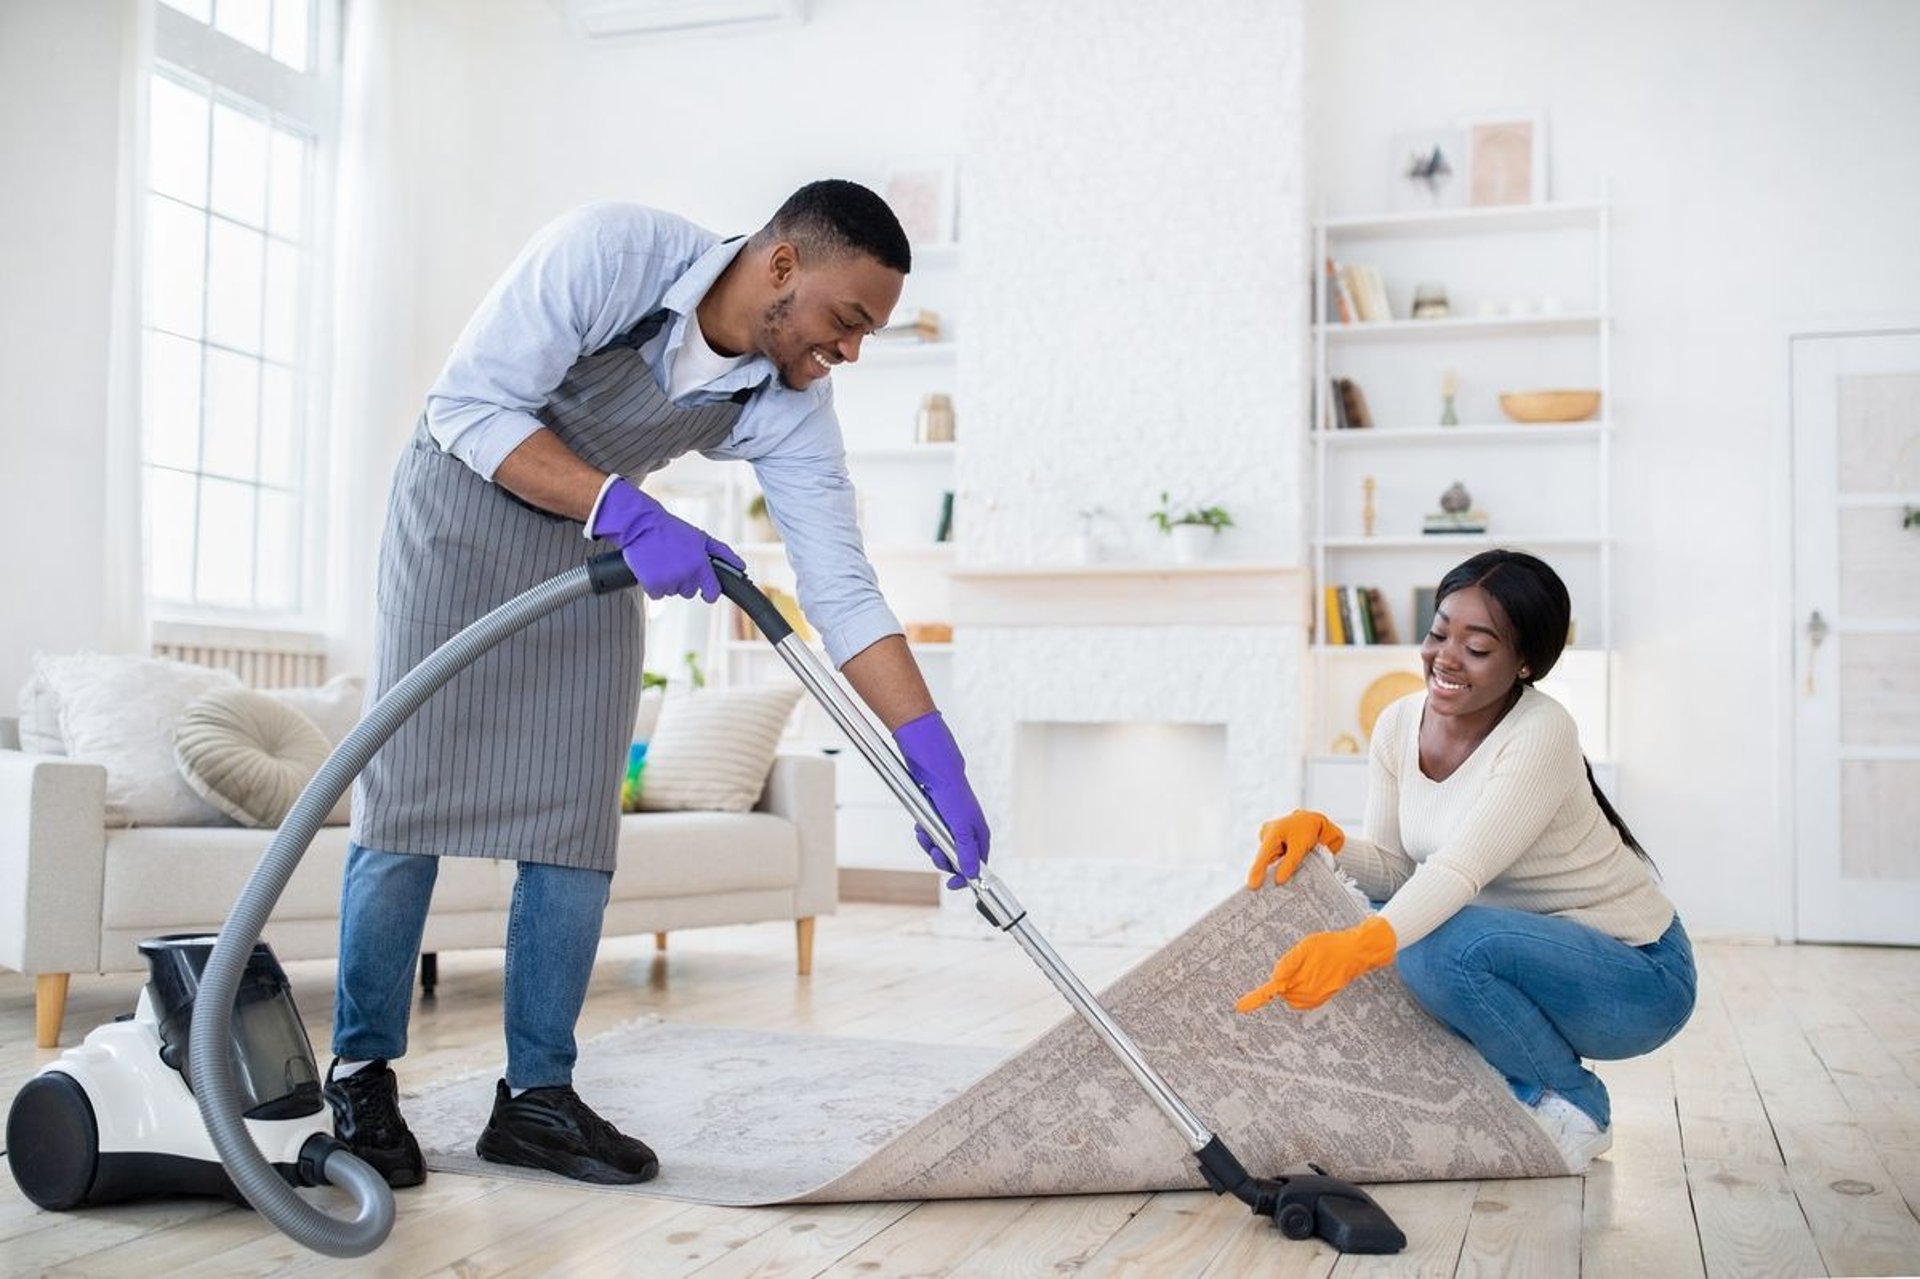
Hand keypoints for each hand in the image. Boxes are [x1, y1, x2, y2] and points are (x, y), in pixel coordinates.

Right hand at [590, 477, 743, 602]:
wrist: (641, 525)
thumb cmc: (672, 530)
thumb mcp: (701, 538)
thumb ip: (723, 553)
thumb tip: (742, 566)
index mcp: (701, 565)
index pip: (712, 593)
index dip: (709, 591)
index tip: (705, 589)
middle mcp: (686, 576)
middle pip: (689, 592)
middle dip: (684, 580)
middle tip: (675, 561)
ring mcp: (669, 582)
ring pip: (672, 592)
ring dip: (668, 581)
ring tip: (663, 562)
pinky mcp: (652, 585)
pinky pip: (657, 594)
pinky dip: (653, 585)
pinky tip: (652, 568)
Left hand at [892, 710, 989, 887]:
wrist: (934, 771)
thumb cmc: (952, 794)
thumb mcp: (961, 827)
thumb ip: (966, 852)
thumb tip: (972, 874)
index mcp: (979, 835)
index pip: (978, 865)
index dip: (965, 876)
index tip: (952, 883)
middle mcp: (967, 832)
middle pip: (955, 859)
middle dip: (941, 857)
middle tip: (934, 850)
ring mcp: (952, 826)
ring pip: (940, 848)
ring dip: (929, 844)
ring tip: (925, 832)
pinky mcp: (939, 820)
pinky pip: (930, 836)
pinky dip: (924, 834)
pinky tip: (921, 825)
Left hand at [1234, 916, 1395, 1012]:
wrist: (1354, 954)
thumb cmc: (1330, 946)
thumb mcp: (1307, 947)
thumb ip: (1289, 963)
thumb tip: (1275, 978)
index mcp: (1300, 981)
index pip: (1272, 990)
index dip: (1255, 998)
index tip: (1240, 1007)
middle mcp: (1306, 994)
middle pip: (1281, 990)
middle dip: (1284, 979)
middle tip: (1301, 962)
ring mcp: (1313, 999)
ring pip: (1290, 994)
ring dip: (1292, 983)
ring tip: (1310, 966)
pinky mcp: (1319, 1000)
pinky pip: (1301, 998)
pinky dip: (1300, 988)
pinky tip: (1312, 974)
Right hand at [1244, 809, 1344, 889]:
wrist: (1315, 821)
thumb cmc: (1308, 830)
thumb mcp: (1301, 847)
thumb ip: (1289, 864)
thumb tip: (1278, 881)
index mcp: (1272, 833)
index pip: (1263, 856)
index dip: (1258, 871)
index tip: (1253, 886)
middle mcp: (1267, 835)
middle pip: (1264, 858)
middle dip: (1265, 873)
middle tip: (1263, 892)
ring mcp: (1269, 839)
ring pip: (1270, 859)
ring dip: (1274, 870)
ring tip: (1273, 888)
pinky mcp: (1274, 844)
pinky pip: (1274, 858)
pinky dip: (1278, 866)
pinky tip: (1281, 876)